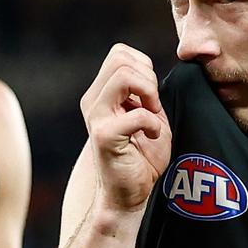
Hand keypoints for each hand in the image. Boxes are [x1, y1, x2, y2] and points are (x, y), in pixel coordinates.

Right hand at [81, 44, 170, 213]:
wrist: (130, 194)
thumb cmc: (142, 156)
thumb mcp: (148, 114)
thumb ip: (145, 90)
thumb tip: (148, 68)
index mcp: (101, 93)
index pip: (120, 53)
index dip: (144, 67)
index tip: (151, 96)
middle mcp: (93, 101)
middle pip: (121, 58)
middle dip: (148, 78)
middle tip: (153, 106)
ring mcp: (96, 117)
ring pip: (123, 75)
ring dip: (148, 93)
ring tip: (151, 116)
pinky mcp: (105, 136)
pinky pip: (137, 114)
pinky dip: (153, 123)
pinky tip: (152, 136)